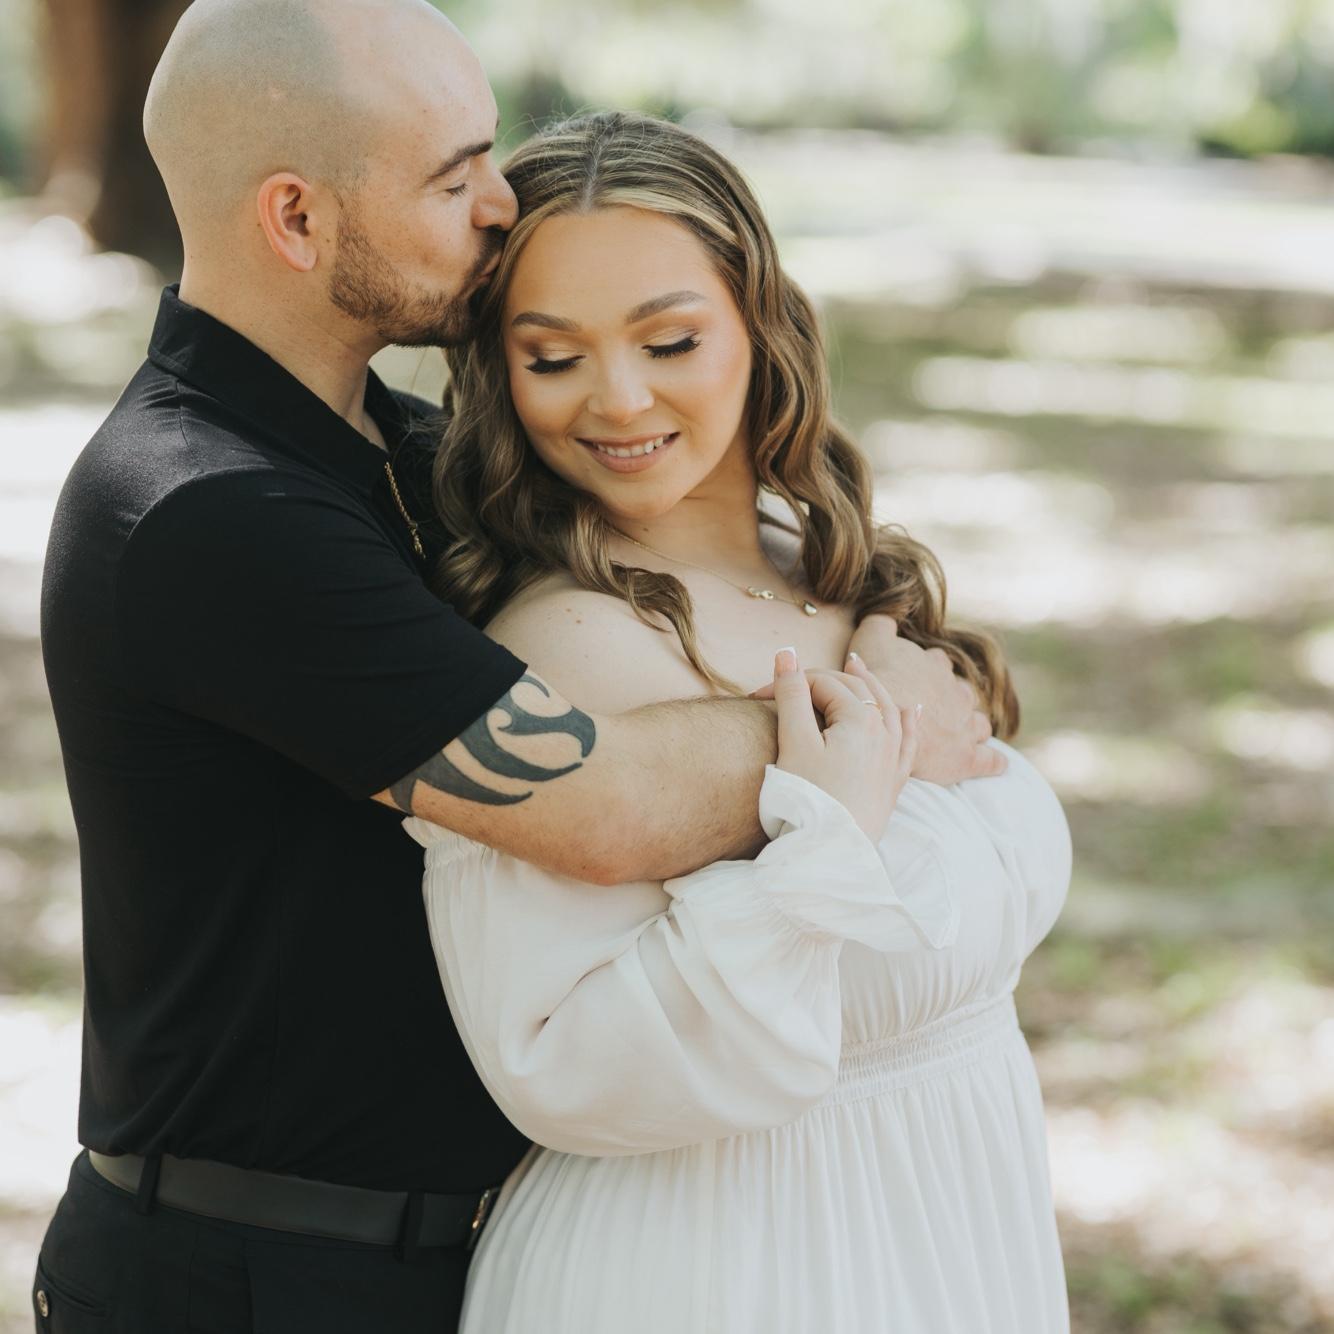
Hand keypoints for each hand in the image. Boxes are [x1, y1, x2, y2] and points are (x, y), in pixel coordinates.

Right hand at [769, 647, 918, 841]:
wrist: (830, 854)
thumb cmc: (808, 799)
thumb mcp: (794, 742)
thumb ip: (791, 694)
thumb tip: (787, 652)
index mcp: (859, 718)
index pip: (821, 684)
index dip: (787, 683)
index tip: (756, 697)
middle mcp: (883, 732)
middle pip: (854, 689)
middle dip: (821, 681)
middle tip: (789, 682)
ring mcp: (892, 757)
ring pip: (886, 706)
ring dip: (869, 684)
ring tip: (856, 666)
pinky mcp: (894, 781)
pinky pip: (907, 740)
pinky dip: (907, 719)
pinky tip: (910, 710)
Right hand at [847, 614, 1004, 783]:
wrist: (880, 719)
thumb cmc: (876, 679)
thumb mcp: (871, 638)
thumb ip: (881, 622)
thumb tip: (887, 613)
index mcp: (936, 666)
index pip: (936, 664)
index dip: (924, 671)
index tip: (911, 679)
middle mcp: (956, 693)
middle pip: (961, 694)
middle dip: (952, 701)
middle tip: (933, 711)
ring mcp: (965, 725)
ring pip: (979, 724)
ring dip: (973, 728)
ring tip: (960, 736)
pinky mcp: (966, 757)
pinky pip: (989, 760)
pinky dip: (994, 761)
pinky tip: (998, 764)